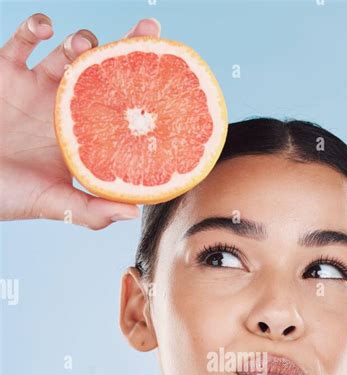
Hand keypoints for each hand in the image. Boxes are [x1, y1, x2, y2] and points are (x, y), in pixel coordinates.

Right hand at [0, 13, 160, 228]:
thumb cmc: (10, 197)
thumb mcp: (55, 206)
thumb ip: (92, 211)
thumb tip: (134, 213)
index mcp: (83, 134)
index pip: (120, 104)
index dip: (143, 84)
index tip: (168, 65)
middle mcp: (64, 105)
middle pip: (102, 69)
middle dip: (125, 46)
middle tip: (145, 30)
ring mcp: (36, 85)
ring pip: (66, 50)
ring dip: (81, 41)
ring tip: (83, 47)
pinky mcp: (6, 71)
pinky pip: (22, 40)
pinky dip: (34, 27)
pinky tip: (46, 28)